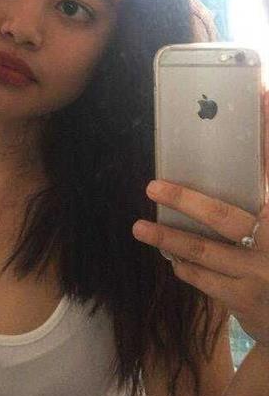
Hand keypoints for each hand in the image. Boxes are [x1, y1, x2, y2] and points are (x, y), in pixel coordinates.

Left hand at [132, 91, 268, 348]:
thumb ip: (261, 188)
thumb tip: (252, 142)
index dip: (268, 132)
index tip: (256, 95)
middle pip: (225, 216)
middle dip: (185, 199)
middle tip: (151, 187)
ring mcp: (262, 274)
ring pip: (205, 250)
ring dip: (169, 238)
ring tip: (139, 228)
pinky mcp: (246, 300)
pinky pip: (204, 280)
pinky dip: (185, 266)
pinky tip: (170, 257)